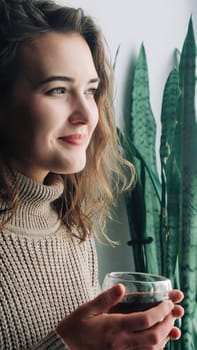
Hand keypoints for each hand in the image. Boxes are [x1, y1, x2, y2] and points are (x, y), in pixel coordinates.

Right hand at [56, 284, 183, 349]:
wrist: (64, 349)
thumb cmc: (74, 327)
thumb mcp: (87, 309)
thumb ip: (105, 298)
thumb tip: (121, 287)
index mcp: (113, 327)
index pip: (145, 320)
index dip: (160, 311)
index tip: (167, 302)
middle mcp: (120, 343)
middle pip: (154, 336)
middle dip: (167, 323)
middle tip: (172, 312)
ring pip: (152, 349)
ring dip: (164, 337)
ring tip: (168, 324)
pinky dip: (155, 348)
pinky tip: (156, 339)